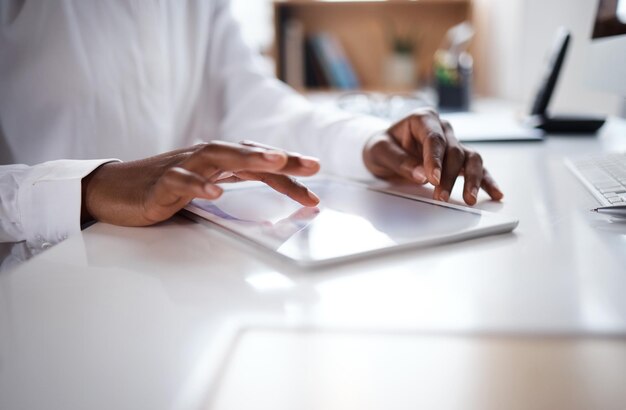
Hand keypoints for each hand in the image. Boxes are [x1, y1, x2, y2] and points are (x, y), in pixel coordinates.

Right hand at [82, 141, 320, 225]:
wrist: (112, 189)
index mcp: (215, 163)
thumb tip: (267, 196)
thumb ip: (231, 186)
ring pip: (216, 156)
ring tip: (274, 163)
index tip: (315, 175)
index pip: (256, 162)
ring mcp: (180, 168)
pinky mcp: (159, 184)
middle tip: (309, 166)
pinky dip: (198, 186)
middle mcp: (202, 159)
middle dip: (278, 158)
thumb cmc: (160, 188)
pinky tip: (216, 194)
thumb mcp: (203, 187)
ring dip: (247, 158)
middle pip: (244, 153)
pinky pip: (179, 181)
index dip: (287, 167)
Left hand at [362, 109, 502, 204]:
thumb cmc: (382, 146)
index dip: (435, 159)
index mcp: (423, 119)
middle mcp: (442, 129)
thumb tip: (421, 174)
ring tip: (468, 199)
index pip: (434, 139)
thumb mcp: (380, 151)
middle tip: (440, 198)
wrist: (384, 150)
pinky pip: (476, 168)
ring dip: (472, 180)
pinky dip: (486, 181)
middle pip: (453, 151)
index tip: (432, 179)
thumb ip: (399, 161)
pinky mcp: (458, 160)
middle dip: (448, 177)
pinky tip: (495, 194)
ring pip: (471, 158)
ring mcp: (453, 143)